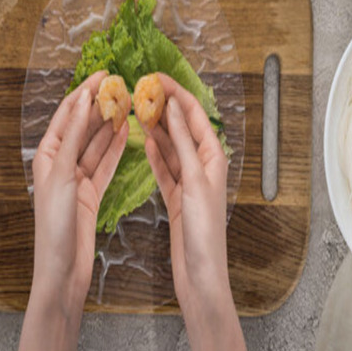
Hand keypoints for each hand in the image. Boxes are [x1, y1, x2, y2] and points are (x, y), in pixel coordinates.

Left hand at [15, 71, 127, 350]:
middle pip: (83, 126)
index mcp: (47, 155)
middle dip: (101, 105)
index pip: (67, 114)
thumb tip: (82, 102)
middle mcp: (61, 163)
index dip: (85, 92)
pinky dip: (116, 148)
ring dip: (111, 124)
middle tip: (122, 87)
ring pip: (97, 143)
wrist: (63, 269)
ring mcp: (78, 177)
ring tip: (129, 105)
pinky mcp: (92, 192)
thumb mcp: (63, 175)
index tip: (104, 74)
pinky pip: (106, 163)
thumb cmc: (54, 226)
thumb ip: (74, 137)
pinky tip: (126, 132)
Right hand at [145, 73, 251, 350]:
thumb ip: (183, 142)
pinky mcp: (176, 195)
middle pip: (182, 127)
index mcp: (213, 157)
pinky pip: (164, 166)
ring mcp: (189, 180)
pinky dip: (155, 152)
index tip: (155, 77)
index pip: (194, 114)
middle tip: (142, 90)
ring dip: (156, 127)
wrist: (200, 273)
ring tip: (138, 108)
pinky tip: (144, 139)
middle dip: (163, 106)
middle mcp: (203, 164)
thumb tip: (174, 107)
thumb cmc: (203, 230)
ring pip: (171, 145)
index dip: (175, 92)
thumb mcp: (194, 180)